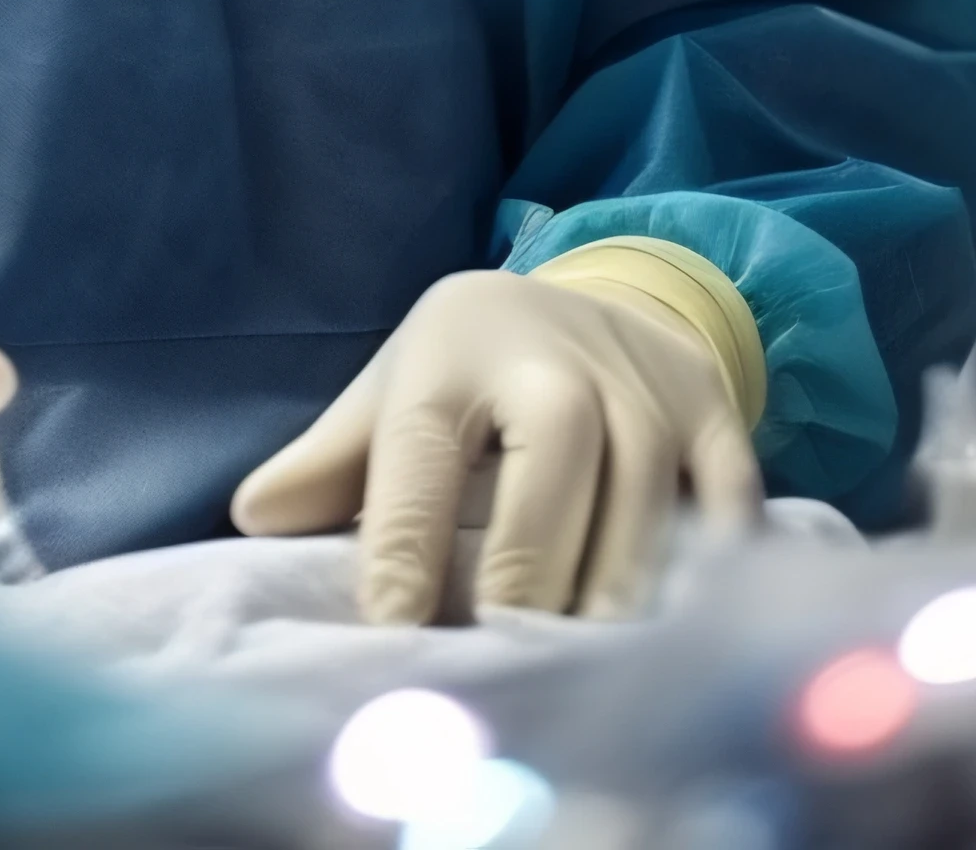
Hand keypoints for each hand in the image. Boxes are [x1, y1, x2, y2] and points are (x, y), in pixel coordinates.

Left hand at [231, 267, 758, 622]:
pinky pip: (725, 498)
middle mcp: (553, 361)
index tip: (396, 635)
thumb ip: (328, 462)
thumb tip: (250, 516)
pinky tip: (683, 634)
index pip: (420, 458)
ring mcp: (644, 383)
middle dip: (528, 572)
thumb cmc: (469, 376)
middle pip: (549, 469)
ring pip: (641, 497)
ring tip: (594, 677)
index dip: (405, 551)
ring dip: (616, 593)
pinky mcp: (714, 410)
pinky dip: (711, 568)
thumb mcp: (391, 396)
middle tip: (512, 664)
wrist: (593, 298)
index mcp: (451, 357)